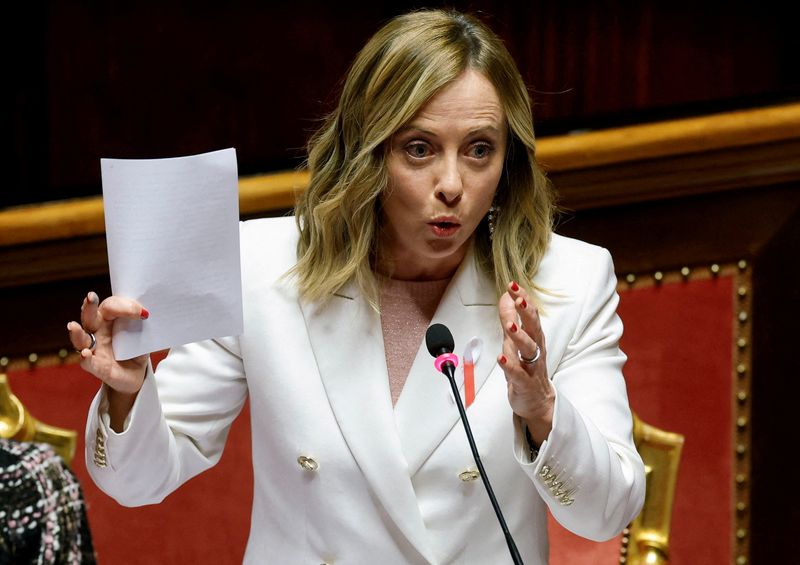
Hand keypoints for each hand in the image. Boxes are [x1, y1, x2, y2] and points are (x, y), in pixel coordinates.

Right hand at [67, 292, 149, 427]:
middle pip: (89, 317)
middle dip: (88, 306)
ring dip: (77, 332)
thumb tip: (149, 314)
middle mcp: (97, 332)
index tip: (143, 313)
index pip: (110, 306)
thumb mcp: (144, 336)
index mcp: (109, 320)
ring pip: (81, 339)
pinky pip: (87, 362)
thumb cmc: (136, 349)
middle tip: (91, 297)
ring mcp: (94, 349)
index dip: (124, 306)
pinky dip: (85, 358)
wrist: (136, 375)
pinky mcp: (96, 367)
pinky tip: (86, 353)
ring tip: (73, 326)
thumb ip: (145, 326)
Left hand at [497, 281, 553, 445]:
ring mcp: (531, 367)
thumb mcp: (516, 341)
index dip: (522, 299)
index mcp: (534, 337)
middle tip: (518, 298)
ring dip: (519, 336)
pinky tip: (501, 358)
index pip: (529, 314)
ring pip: (528, 349)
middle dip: (525, 312)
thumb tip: (506, 296)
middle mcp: (536, 350)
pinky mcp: (525, 383)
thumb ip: (510, 319)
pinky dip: (510, 366)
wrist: (537, 402)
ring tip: (509, 326)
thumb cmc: (527, 368)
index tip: (513, 284)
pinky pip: (518, 374)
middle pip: (533, 327)